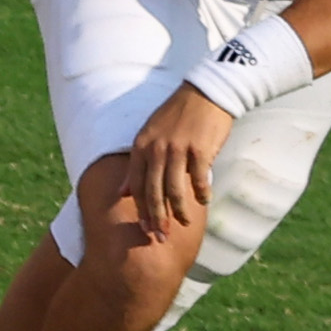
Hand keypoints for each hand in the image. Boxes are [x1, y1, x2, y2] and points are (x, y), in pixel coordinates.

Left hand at [122, 85, 233, 244]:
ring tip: (185, 222)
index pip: (136, 186)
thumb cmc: (178, 116)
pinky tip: (203, 201)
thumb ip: (138, 164)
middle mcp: (156, 149)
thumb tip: (123, 191)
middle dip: (157, 219)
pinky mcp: (199, 149)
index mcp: (141, 146)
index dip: (140, 211)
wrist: (206, 93)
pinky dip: (200, 194)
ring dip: (180, 211)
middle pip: (153, 193)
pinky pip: (198, 180)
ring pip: (174, 191)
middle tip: (162, 237)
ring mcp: (177, 149)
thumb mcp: (150, 135)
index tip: (144, 230)